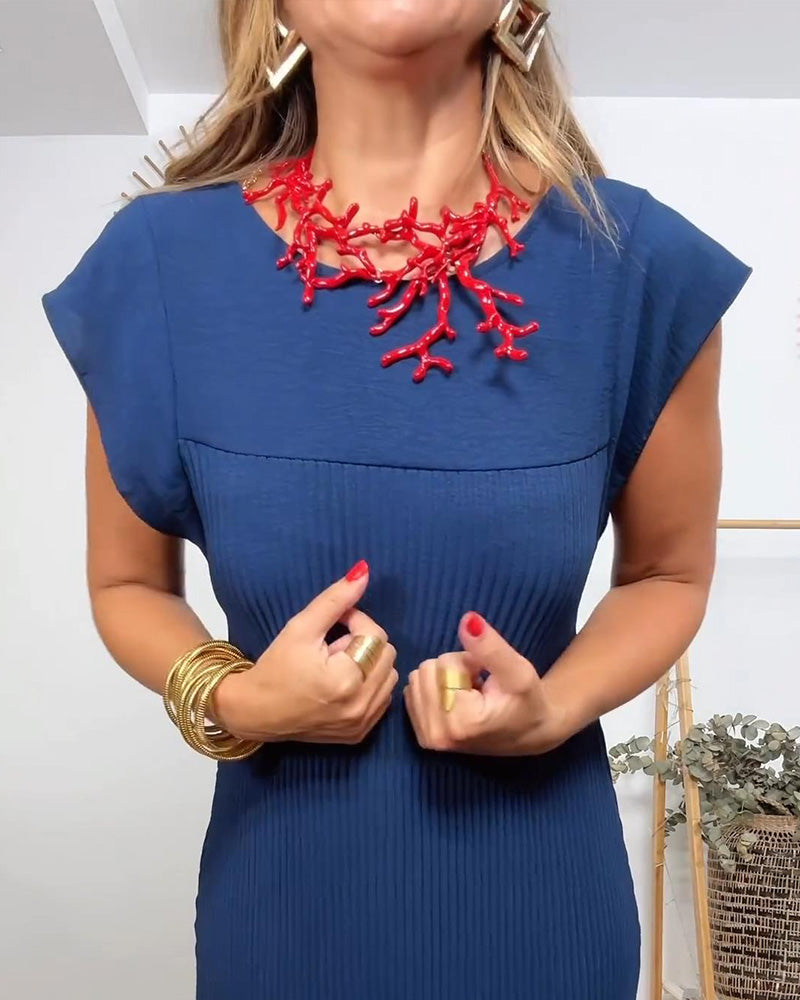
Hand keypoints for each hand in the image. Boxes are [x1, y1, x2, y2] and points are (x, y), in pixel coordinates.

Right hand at [211, 560, 397, 743]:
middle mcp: (361, 706)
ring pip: (389, 675)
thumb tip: (365, 571)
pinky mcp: (360, 734)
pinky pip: (382, 697)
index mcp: (347, 680)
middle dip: (362, 644)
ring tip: (336, 666)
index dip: (356, 621)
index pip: (375, 634)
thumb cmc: (275, 666)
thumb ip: (335, 599)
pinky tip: (342, 684)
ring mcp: (362, 723)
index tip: (334, 624)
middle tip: (332, 648)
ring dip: (368, 664)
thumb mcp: (301, 627)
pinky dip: (368, 685)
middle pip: (387, 654)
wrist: (255, 712)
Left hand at [403, 611, 569, 755]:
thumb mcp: (518, 671)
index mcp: (458, 723)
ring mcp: (426, 737)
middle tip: (478, 687)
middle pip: (426, 669)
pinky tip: (457, 702)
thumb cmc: (526, 701)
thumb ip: (490, 647)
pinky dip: (434, 689)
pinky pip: (412, 690)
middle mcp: (436, 735)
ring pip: (418, 677)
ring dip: (443, 679)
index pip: (445, 663)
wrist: (528, 733)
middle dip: (454, 670)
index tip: (486, 681)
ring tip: (470, 695)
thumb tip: (467, 620)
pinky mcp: (422, 735)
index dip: (468, 663)